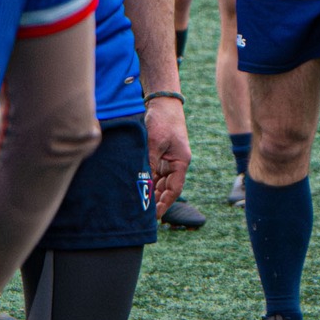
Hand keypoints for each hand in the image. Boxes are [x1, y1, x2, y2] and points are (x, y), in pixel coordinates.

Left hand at [145, 96, 190, 215]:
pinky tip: (138, 189)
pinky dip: (147, 181)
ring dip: (151, 192)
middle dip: (157, 201)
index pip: (174, 189)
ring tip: (139, 205)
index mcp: (181, 162)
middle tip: (143, 214)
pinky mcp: (159, 156)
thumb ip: (150, 162)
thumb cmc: (163, 120)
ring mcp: (167, 160)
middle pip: (167, 188)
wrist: (163, 103)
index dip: (165, 203)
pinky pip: (154, 174)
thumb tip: (143, 181)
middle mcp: (175, 164)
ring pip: (159, 182)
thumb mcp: (155, 142)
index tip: (156, 215)